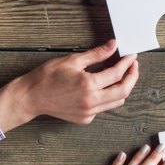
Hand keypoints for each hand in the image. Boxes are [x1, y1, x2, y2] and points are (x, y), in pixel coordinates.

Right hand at [0, 39, 140, 130]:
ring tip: (120, 75)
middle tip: (133, 66)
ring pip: (116, 102)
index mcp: (88, 85)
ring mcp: (89, 113)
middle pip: (124, 91)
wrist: (31, 97)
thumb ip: (96, 54)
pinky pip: (104, 108)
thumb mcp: (72, 60)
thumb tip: (113, 46)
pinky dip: (108, 97)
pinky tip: (102, 87)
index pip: (117, 74)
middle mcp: (91, 101)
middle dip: (132, 77)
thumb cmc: (47, 77)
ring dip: (122, 88)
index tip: (131, 56)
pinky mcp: (85, 119)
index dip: (127, 64)